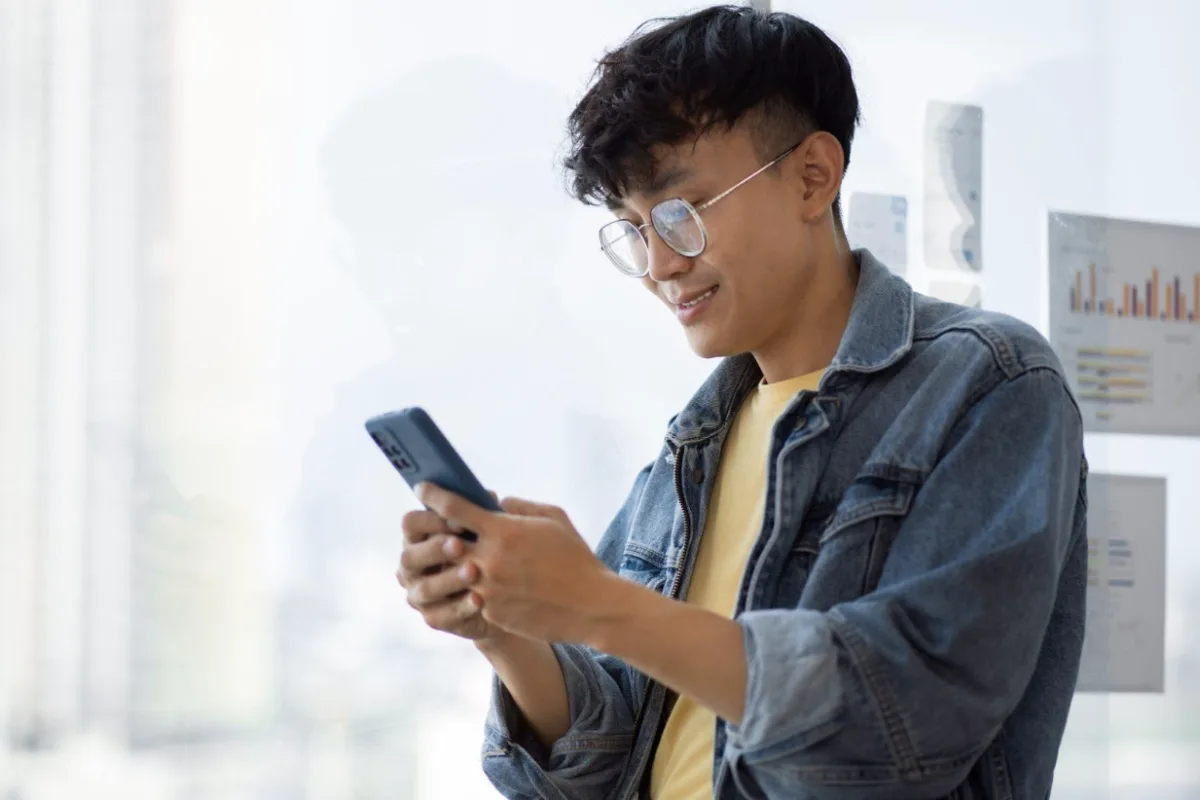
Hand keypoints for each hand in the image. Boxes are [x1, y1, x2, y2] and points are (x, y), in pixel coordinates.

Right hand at [396, 506, 501, 642]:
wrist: (504, 593)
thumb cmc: (490, 549)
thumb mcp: (486, 530)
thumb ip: (481, 514)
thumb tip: (489, 496)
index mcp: (419, 537)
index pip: (411, 523)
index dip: (432, 520)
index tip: (459, 519)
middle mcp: (412, 566)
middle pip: (410, 556)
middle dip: (435, 550)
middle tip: (460, 545)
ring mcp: (419, 594)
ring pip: (426, 588)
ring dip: (449, 579)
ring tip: (473, 571)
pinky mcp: (434, 618)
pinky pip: (443, 615)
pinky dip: (461, 607)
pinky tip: (479, 599)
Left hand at [415, 483, 617, 644]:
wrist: (591, 606)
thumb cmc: (576, 558)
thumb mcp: (554, 518)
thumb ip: (519, 506)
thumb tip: (497, 502)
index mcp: (502, 531)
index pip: (454, 507)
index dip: (433, 495)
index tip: (422, 488)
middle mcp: (488, 561)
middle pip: (446, 543)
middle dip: (443, 535)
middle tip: (445, 530)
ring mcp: (487, 591)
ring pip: (458, 574)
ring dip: (462, 566)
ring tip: (475, 562)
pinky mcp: (491, 614)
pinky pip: (476, 597)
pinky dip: (481, 590)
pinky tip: (500, 589)